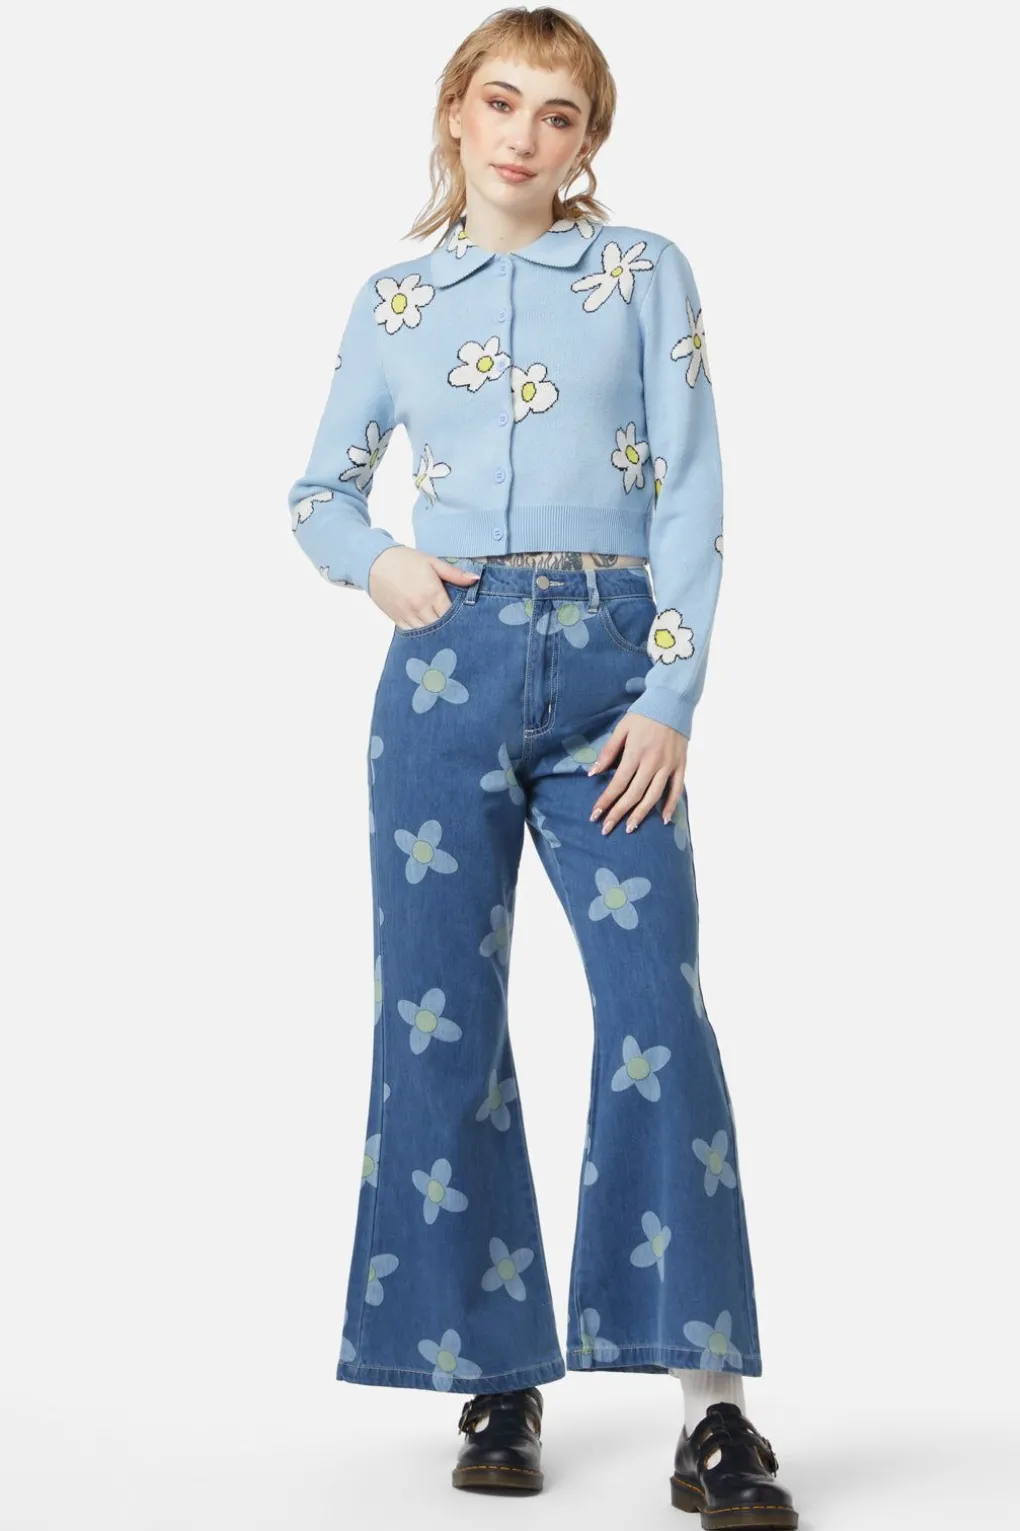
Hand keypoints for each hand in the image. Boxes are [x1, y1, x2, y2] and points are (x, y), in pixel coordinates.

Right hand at [368, 547, 478, 628]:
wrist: (374, 562)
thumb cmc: (405, 560)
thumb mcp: (432, 562)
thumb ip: (455, 573)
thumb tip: (475, 579)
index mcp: (431, 592)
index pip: (452, 614)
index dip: (461, 619)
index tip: (469, 622)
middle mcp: (419, 607)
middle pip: (441, 627)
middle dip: (450, 630)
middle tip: (461, 633)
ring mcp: (407, 615)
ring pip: (427, 634)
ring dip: (436, 635)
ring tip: (447, 638)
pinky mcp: (397, 619)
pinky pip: (412, 633)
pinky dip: (421, 635)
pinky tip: (429, 636)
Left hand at [586, 713, 687, 833]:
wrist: (673, 701)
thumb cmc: (644, 714)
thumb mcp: (622, 728)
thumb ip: (608, 751)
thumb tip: (593, 773)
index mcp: (635, 753)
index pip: (617, 784)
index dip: (606, 801)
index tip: (595, 816)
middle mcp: (652, 763)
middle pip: (633, 795)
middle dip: (618, 814)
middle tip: (607, 829)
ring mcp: (668, 766)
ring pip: (653, 796)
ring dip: (641, 814)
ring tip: (630, 828)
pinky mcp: (681, 765)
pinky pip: (676, 789)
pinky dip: (670, 805)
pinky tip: (663, 819)